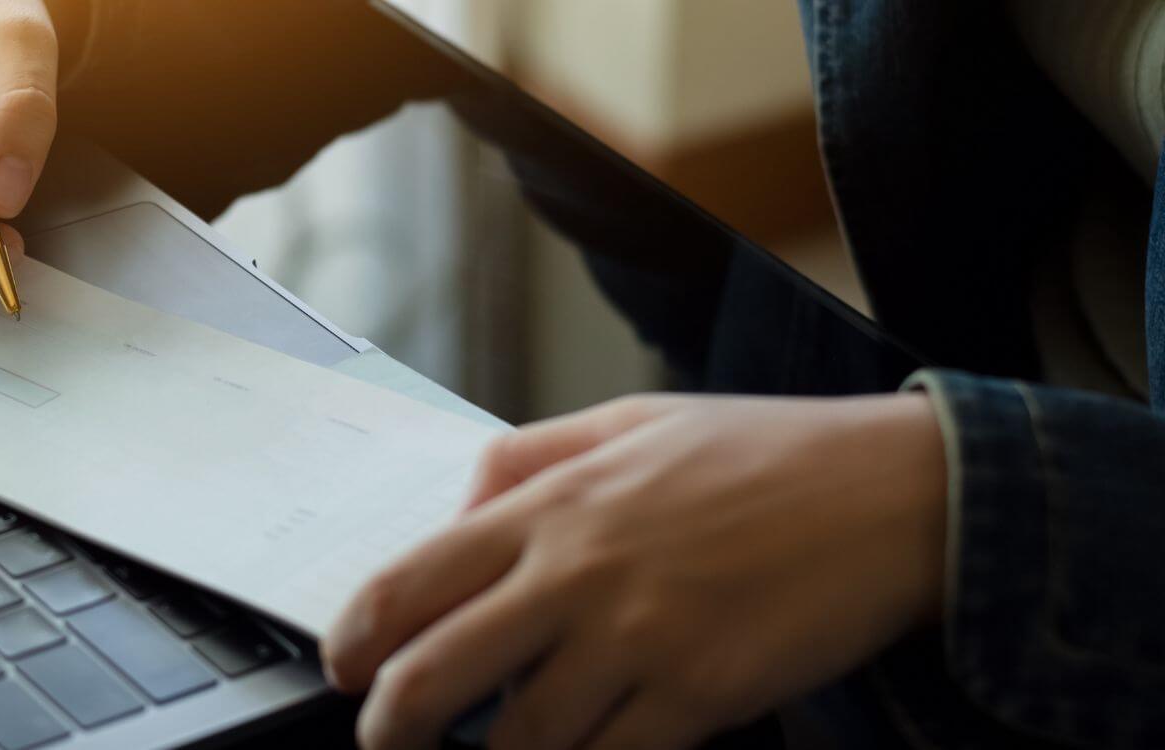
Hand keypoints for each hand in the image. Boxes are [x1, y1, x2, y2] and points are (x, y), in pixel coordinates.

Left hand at [321, 394, 948, 749]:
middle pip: (434, 675)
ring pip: (514, 740)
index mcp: (549, 504)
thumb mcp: (630, 420)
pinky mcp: (699, 693)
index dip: (355, 640)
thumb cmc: (766, 454)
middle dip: (391, 728)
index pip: (408, 581)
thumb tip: (456, 508)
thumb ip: (529, 457)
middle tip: (388, 742)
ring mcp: (635, 639)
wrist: (898, 493)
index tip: (343, 669)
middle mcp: (574, 572)